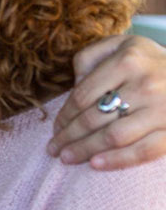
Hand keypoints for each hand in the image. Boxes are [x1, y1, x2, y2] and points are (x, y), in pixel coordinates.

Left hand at [49, 34, 165, 169]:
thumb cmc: (149, 61)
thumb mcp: (121, 45)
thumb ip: (90, 58)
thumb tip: (74, 84)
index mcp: (128, 61)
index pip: (83, 95)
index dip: (64, 115)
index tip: (55, 127)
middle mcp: (146, 85)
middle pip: (95, 118)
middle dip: (69, 136)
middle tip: (53, 149)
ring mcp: (162, 109)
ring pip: (115, 136)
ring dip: (86, 150)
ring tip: (67, 158)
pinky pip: (145, 151)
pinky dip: (118, 160)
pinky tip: (96, 164)